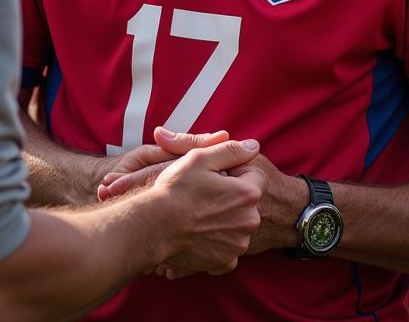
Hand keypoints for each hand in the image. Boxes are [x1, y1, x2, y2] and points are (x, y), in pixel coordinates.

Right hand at [102, 134, 304, 258]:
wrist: (154, 227)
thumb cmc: (176, 189)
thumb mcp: (201, 158)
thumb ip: (231, 150)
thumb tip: (254, 146)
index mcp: (248, 194)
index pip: (254, 177)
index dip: (235, 173)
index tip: (216, 177)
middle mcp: (249, 222)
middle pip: (247, 203)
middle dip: (231, 198)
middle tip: (205, 195)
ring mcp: (237, 245)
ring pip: (237, 225)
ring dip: (225, 220)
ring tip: (200, 213)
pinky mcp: (224, 262)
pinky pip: (227, 246)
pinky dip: (216, 240)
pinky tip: (199, 232)